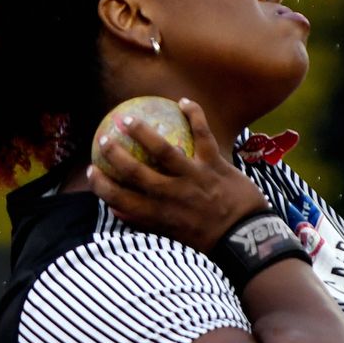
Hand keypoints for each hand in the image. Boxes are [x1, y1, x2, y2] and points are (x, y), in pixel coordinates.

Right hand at [87, 98, 267, 251]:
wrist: (251, 240)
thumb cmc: (212, 241)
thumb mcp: (175, 239)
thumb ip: (147, 223)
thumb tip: (117, 210)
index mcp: (160, 215)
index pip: (121, 199)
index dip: (102, 185)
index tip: (92, 172)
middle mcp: (172, 195)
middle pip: (135, 171)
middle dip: (115, 154)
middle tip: (103, 140)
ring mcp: (194, 178)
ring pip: (162, 150)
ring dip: (143, 132)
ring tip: (129, 119)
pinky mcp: (215, 165)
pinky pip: (203, 135)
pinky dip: (194, 115)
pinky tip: (183, 101)